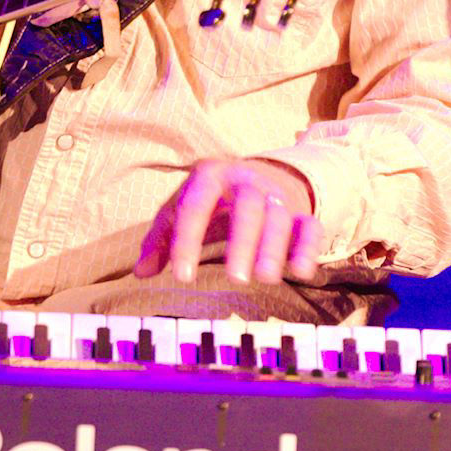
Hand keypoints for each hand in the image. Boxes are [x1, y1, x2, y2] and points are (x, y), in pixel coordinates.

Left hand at [134, 158, 322, 284]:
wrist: (258, 173)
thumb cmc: (212, 198)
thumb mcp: (181, 208)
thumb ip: (161, 239)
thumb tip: (140, 273)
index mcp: (210, 176)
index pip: (195, 206)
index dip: (187, 241)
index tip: (182, 277)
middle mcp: (246, 182)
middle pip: (247, 208)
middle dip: (243, 242)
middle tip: (235, 278)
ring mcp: (275, 196)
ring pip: (279, 218)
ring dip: (274, 248)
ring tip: (265, 277)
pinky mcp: (299, 212)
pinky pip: (309, 227)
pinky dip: (309, 247)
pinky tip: (302, 271)